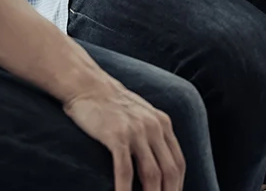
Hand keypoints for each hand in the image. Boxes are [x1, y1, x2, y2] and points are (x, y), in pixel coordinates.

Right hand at [64, 76, 185, 190]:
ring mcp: (137, 132)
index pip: (178, 163)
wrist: (87, 85)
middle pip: (170, 172)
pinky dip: (125, 190)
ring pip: (152, 174)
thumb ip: (151, 135)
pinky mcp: (117, 136)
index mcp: (163, 124)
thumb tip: (157, 161)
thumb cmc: (110, 104)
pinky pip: (125, 170)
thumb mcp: (140, 115)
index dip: (177, 186)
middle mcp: (155, 128)